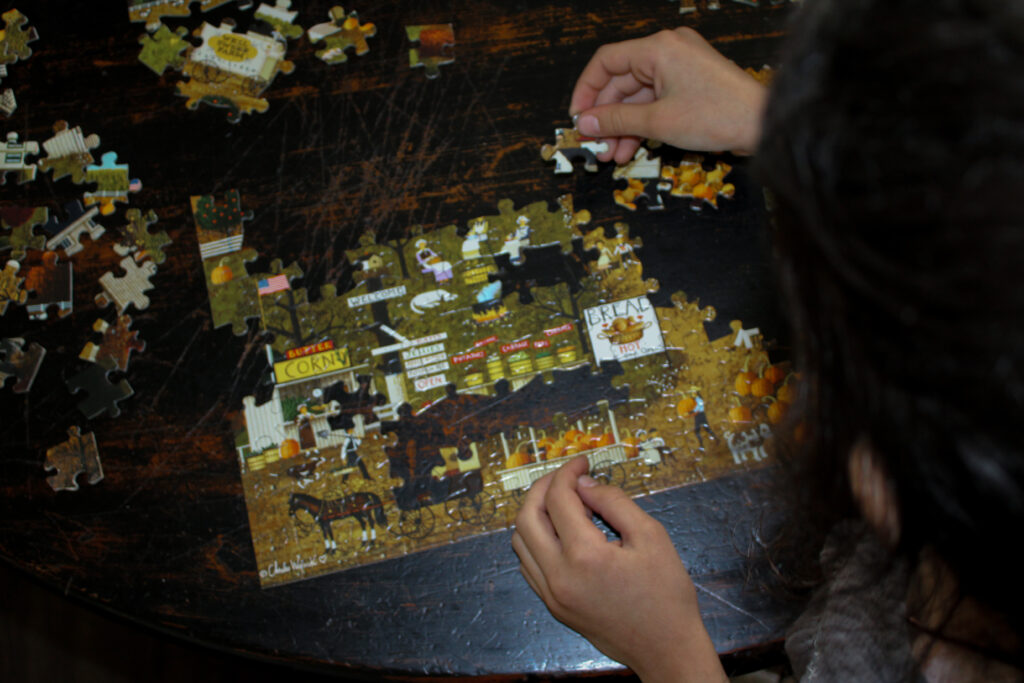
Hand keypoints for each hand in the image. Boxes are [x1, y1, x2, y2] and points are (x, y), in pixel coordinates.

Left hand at [512, 456, 726, 682]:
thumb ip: (614, 502)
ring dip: (535, 514)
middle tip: (567, 477)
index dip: (568, 472)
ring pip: (521, 541)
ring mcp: (551, 594)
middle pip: (527, 516)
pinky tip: (562, 533)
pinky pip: (528, 564)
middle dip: (543, 487)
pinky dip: (536, 540)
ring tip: (566, 504)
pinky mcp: (553, 605)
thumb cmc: (666, 596)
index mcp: (584, 556)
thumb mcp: (651, 536)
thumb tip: (584, 484)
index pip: (558, 498)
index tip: (582, 462)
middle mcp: (558, 576)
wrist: (667, 650)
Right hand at [569, 27, 767, 162]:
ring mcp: (681, 66)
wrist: (763, 124)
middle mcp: (668, 50)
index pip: (606, 62)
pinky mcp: (691, 83)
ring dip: (623, 126)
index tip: (577, 119)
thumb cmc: (716, 116)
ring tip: (613, 156)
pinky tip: (632, 149)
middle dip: (607, 117)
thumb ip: (615, 120)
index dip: (586, 91)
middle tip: (595, 146)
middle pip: (622, 82)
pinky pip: (657, 100)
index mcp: (658, 48)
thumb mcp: (657, 121)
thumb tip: (583, 124)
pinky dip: (643, 123)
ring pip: (638, 96)